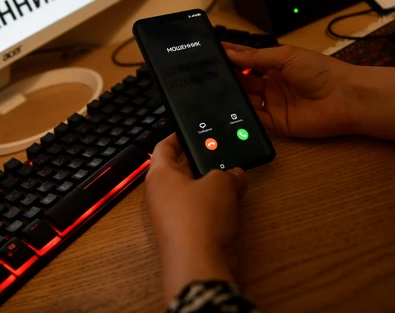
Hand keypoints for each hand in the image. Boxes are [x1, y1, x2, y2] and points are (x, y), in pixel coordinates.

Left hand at [146, 134, 246, 303]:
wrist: (199, 264)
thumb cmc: (200, 218)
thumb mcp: (221, 183)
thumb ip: (229, 173)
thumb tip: (235, 175)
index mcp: (159, 176)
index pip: (163, 146)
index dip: (176, 136)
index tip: (189, 130)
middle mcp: (159, 196)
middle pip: (179, 170)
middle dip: (201, 163)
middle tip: (220, 154)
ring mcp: (170, 218)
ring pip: (191, 193)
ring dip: (210, 187)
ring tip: (233, 179)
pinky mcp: (183, 235)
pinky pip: (198, 213)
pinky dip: (213, 207)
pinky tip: (232, 204)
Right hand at [224, 43, 394, 141]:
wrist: (343, 97)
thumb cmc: (319, 71)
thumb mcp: (285, 56)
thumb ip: (256, 57)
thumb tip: (230, 52)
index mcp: (276, 64)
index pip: (247, 59)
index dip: (230, 57)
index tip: (209, 53)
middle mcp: (272, 84)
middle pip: (243, 80)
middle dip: (227, 77)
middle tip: (206, 75)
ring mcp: (274, 104)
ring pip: (246, 99)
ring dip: (233, 95)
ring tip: (213, 90)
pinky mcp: (277, 123)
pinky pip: (255, 119)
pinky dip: (243, 115)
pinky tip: (230, 109)